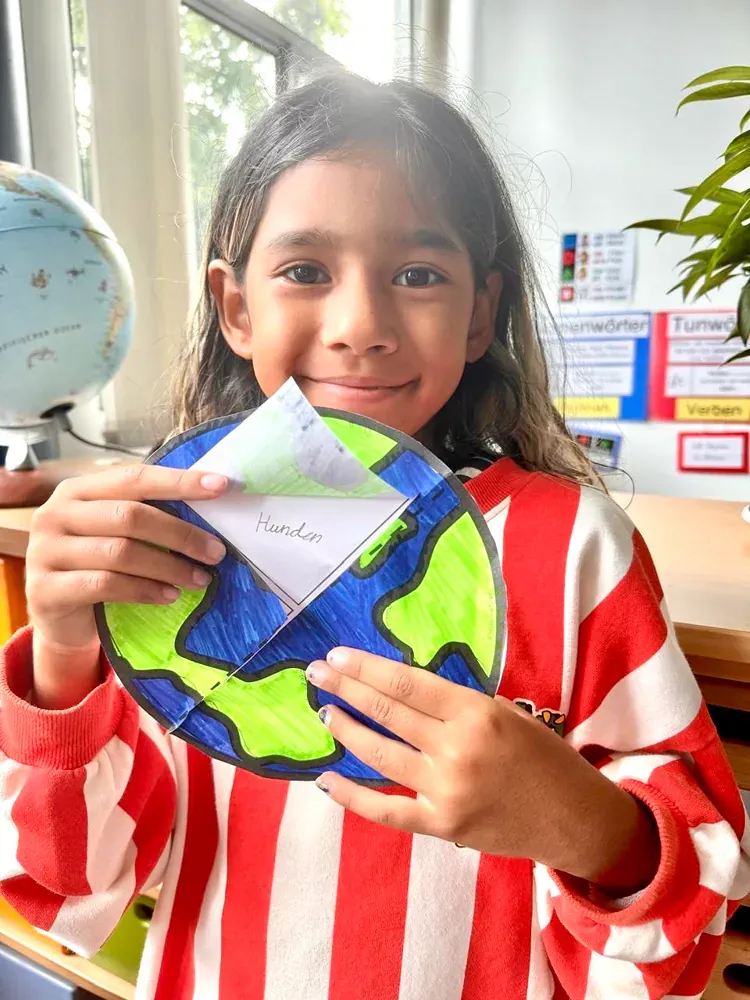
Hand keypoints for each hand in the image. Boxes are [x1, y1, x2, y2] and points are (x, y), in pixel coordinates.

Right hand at [25, 465, 227, 707]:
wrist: (61, 619)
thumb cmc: (97, 567)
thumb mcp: (116, 535)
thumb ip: (147, 515)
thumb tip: (211, 502)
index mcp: (77, 490)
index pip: (134, 478)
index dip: (178, 481)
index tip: (221, 486)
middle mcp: (55, 514)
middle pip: (130, 516)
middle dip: (181, 534)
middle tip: (216, 552)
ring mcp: (44, 551)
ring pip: (120, 552)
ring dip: (169, 566)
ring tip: (200, 579)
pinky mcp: (45, 589)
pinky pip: (105, 584)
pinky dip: (145, 590)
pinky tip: (170, 596)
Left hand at [307, 648, 659, 893]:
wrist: (575, 819)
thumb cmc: (544, 757)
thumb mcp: (509, 713)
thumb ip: (458, 705)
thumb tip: (403, 692)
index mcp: (476, 712)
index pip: (408, 683)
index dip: (367, 668)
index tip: (338, 656)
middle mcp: (457, 748)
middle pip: (388, 712)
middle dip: (347, 689)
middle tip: (317, 673)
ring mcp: (446, 790)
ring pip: (380, 756)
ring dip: (347, 731)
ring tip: (326, 713)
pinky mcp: (441, 826)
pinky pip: (387, 811)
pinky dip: (353, 797)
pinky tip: (326, 779)